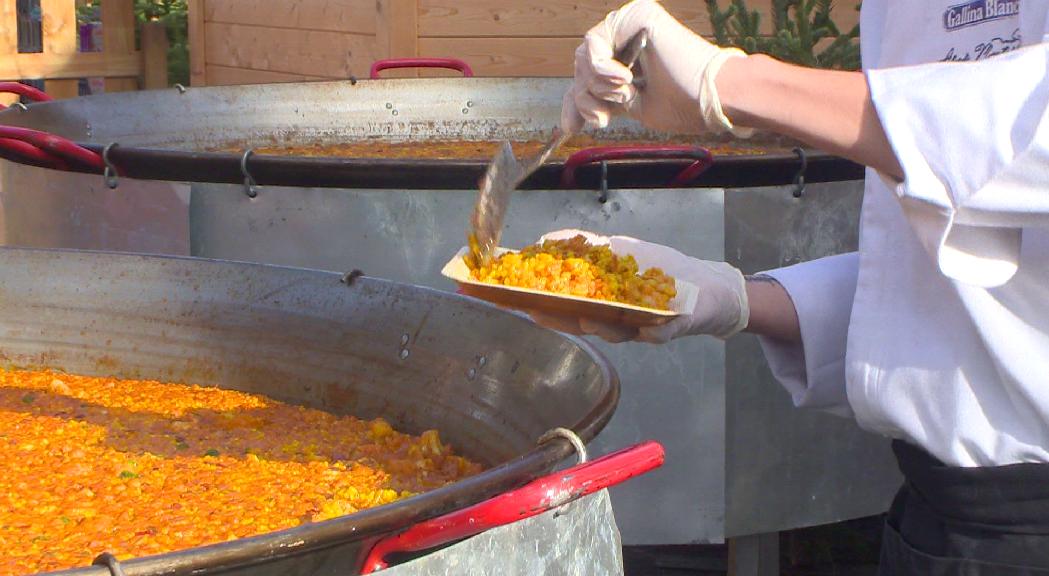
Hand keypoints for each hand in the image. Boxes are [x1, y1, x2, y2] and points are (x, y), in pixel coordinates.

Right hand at [526, 230, 749, 343]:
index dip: (541, 306)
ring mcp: (643, 328)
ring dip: (603, 327)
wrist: (708, 288)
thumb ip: (587, 246)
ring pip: (618, 333)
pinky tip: (646, 332)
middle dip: (562, 320)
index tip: (515, 300)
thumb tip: (547, 238)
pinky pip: (660, 334)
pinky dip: (654, 333)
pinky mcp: (672, 329)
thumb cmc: (662, 269)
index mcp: (601, 305)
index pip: (565, 308)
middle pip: (584, 324)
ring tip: (588, 318)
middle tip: (539, 312)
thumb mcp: (622, 250)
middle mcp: (617, 321)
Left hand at [561, 0, 753, 136]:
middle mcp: (628, 36)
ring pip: (585, 57)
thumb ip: (603, 103)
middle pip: (582, 66)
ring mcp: (631, 24)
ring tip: (628, 91)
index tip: (573, 127)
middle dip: (588, 96)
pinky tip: (626, 79)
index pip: (588, 75)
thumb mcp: (632, 107)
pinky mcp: (637, 16)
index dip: (576, 101)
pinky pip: (595, 43)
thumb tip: (571, 120)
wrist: (712, 98)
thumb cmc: (683, 105)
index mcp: (629, 56)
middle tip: (608, 113)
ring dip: (600, 86)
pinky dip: (602, 69)